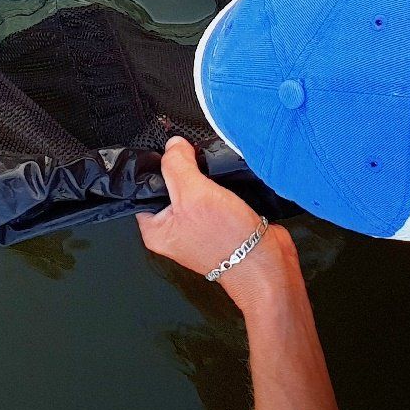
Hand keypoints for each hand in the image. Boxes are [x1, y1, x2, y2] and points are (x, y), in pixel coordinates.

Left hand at [137, 136, 294, 306]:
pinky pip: (215, 196)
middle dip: (185, 171)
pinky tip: (228, 185)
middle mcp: (175, 230)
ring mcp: (198, 227)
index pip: (144, 189)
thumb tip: (173, 146)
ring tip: (215, 179)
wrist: (265, 264)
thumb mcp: (193, 194)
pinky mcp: (220, 223)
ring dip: (206, 179)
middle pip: (171, 186)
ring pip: (196, 189)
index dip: (156, 168)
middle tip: (197, 168)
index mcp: (156, 230)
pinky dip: (222, 187)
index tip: (172, 156)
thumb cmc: (227, 242)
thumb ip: (177, 165)